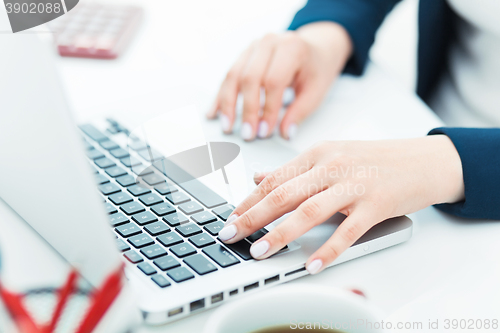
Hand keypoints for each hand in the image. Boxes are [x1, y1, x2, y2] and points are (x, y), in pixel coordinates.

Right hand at [206, 22, 351, 140]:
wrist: (315, 48)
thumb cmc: (316, 69)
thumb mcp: (316, 90)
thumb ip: (300, 112)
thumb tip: (284, 134)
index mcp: (292, 48)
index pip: (274, 81)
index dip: (268, 109)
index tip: (264, 132)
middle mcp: (269, 42)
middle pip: (250, 78)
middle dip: (247, 110)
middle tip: (248, 135)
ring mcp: (254, 46)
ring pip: (233, 75)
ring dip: (228, 104)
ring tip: (227, 127)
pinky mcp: (244, 54)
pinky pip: (228, 76)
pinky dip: (221, 96)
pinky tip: (214, 113)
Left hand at [218, 136, 464, 273]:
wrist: (423, 160)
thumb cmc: (374, 160)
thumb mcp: (331, 155)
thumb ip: (295, 170)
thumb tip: (259, 177)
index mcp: (318, 153)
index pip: (274, 179)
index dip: (248, 200)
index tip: (230, 217)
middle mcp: (332, 166)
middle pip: (284, 194)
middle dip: (253, 217)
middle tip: (231, 235)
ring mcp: (354, 185)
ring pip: (309, 211)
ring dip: (280, 234)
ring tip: (260, 252)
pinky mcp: (375, 206)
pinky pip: (347, 232)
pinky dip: (327, 249)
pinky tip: (311, 264)